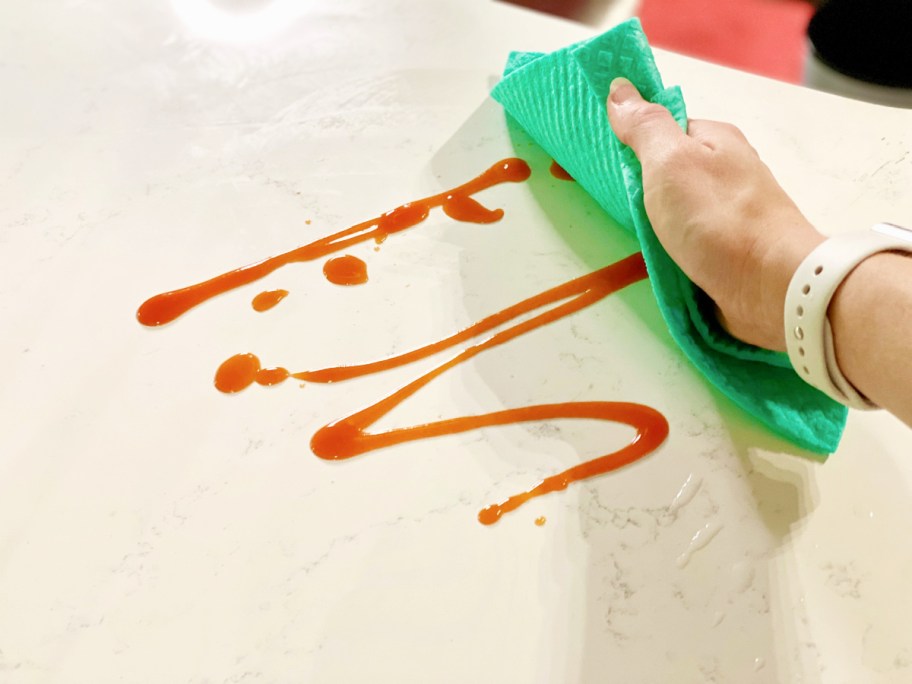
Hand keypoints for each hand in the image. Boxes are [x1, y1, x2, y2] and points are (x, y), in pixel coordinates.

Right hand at [606, 77, 824, 350]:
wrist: (773, 287)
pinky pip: (690, 240)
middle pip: (671, 171)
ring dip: (656, 221)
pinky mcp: (732, 249)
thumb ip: (644, 127)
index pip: (664, 129)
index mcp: (716, 139)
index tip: (602, 164)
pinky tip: (659, 258)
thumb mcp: (670, 162)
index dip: (632, 143)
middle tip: (612, 204)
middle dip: (642, 186)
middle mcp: (728, 170)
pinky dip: (672, 247)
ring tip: (632, 235)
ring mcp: (732, 212)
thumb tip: (619, 88)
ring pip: (679, 208)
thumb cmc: (718, 220)